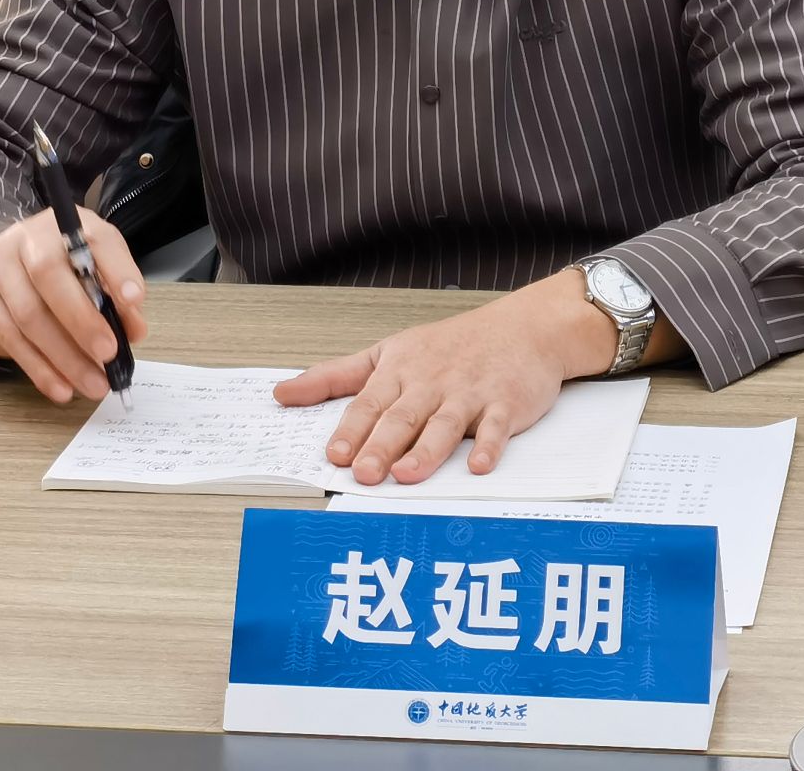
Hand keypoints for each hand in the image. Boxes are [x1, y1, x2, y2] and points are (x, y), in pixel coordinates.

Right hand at [0, 209, 147, 403]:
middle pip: (49, 278)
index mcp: (63, 224)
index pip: (93, 240)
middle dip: (83, 321)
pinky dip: (39, 369)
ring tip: (92, 384)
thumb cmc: (60, 264)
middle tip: (108, 355)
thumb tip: (133, 330)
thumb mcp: (95, 263)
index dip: (116, 270)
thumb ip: (117, 291)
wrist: (5, 262)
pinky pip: (8, 341)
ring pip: (27, 317)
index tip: (133, 300)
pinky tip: (61, 387)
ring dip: (64, 358)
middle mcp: (23, 239)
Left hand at [272, 269, 617, 485]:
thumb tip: (282, 393)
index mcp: (401, 371)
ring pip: (445, 423)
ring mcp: (470, 393)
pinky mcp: (505, 403)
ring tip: (408, 475)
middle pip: (403, 416)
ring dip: (427, 450)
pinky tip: (479, 465)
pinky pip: (497, 426)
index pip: (371, 402)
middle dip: (382, 445)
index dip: (353, 428)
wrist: (521, 328)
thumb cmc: (451, 346)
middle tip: (364, 473)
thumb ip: (334, 377)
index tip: (335, 454)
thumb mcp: (388, 352)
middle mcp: (432, 382)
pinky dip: (490, 445)